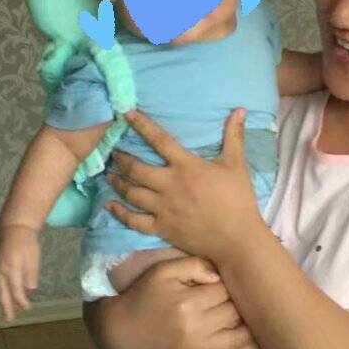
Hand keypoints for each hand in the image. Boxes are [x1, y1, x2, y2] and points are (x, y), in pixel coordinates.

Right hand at [0, 224, 39, 321]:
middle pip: (2, 293)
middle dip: (6, 307)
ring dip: (0, 299)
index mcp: (12, 268)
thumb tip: (30, 289)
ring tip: (5, 309)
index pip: (16, 290)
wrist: (13, 227)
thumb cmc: (27, 242)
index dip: (21, 301)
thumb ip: (31, 273)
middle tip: (9, 319)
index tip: (27, 308)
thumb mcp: (33, 257)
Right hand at [84, 255, 268, 348]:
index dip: (230, 281)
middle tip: (242, 293)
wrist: (121, 330)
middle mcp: (196, 329)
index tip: (231, 275)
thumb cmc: (143, 295)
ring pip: (238, 339)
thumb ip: (193, 265)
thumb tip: (220, 274)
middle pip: (235, 312)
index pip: (225, 289)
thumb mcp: (163, 271)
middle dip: (240, 302)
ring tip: (260, 318)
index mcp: (188, 303)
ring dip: (250, 329)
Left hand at [106, 108, 264, 263]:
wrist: (237, 239)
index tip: (126, 113)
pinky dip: (119, 212)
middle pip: (136, 168)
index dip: (141, 124)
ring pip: (131, 193)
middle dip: (121, 158)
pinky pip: (134, 220)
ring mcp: (163, 208)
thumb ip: (233, 136)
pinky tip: (109, 205)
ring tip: (109, 174)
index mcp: (186, 166)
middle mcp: (170, 185)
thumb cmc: (238, 200)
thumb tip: (239, 109)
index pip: (159, 140)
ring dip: (117, 182)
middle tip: (113, 152)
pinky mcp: (161, 228)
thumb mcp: (236, 164)